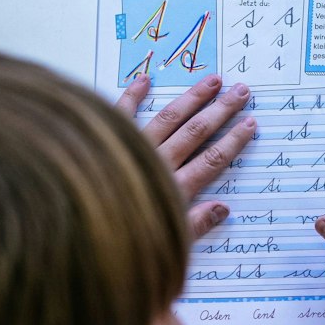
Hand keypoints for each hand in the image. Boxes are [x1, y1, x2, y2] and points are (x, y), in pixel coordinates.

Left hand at [115, 73, 259, 235]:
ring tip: (212, 80)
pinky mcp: (104, 141)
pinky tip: (145, 80)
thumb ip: (194, 226)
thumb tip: (222, 208)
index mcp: (173, 190)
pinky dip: (132, 96)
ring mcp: (131, 149)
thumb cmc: (118, 245)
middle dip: (221, 112)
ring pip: (168, 119)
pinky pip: (121, 114)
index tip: (250, 124)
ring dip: (192, 98)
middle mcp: (156, 164)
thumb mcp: (166, 245)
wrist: (74, 227)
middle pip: (195, 134)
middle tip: (241, 92)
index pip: (211, 161)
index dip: (233, 142)